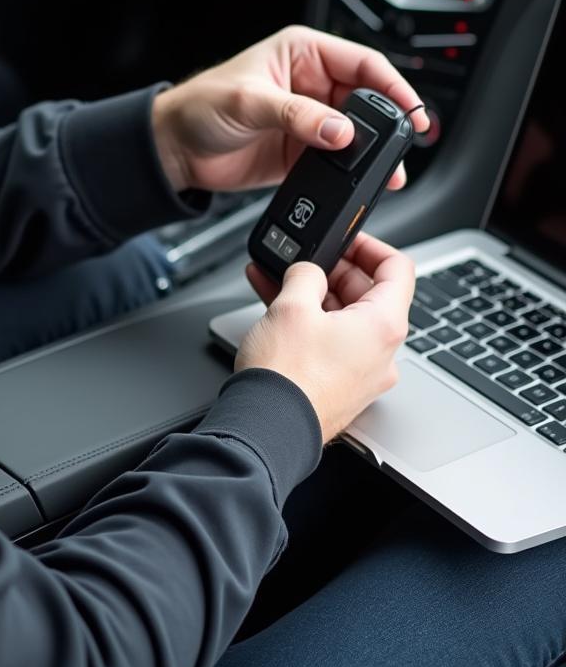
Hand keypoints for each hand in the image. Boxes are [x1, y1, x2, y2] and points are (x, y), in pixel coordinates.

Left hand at [152, 26, 429, 192]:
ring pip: (356, 135)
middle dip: (386, 124)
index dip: (392, 86)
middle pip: (367, 101)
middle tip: (400, 147)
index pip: (363, 63)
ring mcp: (309, 119)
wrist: (173, 150)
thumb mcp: (248, 102)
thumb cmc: (198, 107)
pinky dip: (350, 172)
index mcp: (303, 53)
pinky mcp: (302, 152)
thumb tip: (339, 130)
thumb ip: (296, 116)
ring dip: (372, 154)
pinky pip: (337, 162)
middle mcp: (311, 83)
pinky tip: (358, 182)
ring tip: (387, 173)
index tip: (409, 111)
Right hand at [235, 233, 415, 442]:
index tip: (346, 237)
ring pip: (343, 318)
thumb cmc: (286, 378)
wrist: (268, 428)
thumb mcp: (292, 305)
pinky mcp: (338, 385)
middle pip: (369, 294)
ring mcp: (362, 372)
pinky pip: (328, 341)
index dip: (370, 245)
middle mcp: (382, 352)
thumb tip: (307, 270)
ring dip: (312, 294)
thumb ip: (305, 273)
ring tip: (277, 278)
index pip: (398, 268)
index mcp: (383, 326)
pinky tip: (274, 305)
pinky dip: (306, 320)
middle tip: (303, 261)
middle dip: (333, 271)